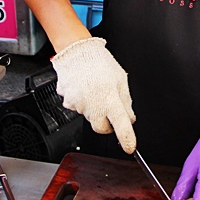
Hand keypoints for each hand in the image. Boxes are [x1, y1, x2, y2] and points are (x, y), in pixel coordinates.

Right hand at [51, 37, 136, 152]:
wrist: (76, 52)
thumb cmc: (99, 62)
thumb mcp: (120, 79)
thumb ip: (126, 101)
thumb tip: (130, 118)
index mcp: (110, 98)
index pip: (121, 126)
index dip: (127, 139)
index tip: (130, 147)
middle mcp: (94, 105)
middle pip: (102, 128)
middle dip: (107, 123)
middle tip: (109, 109)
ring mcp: (79, 105)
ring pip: (90, 117)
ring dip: (95, 109)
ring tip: (95, 90)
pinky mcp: (68, 102)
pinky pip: (78, 108)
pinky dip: (83, 102)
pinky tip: (85, 89)